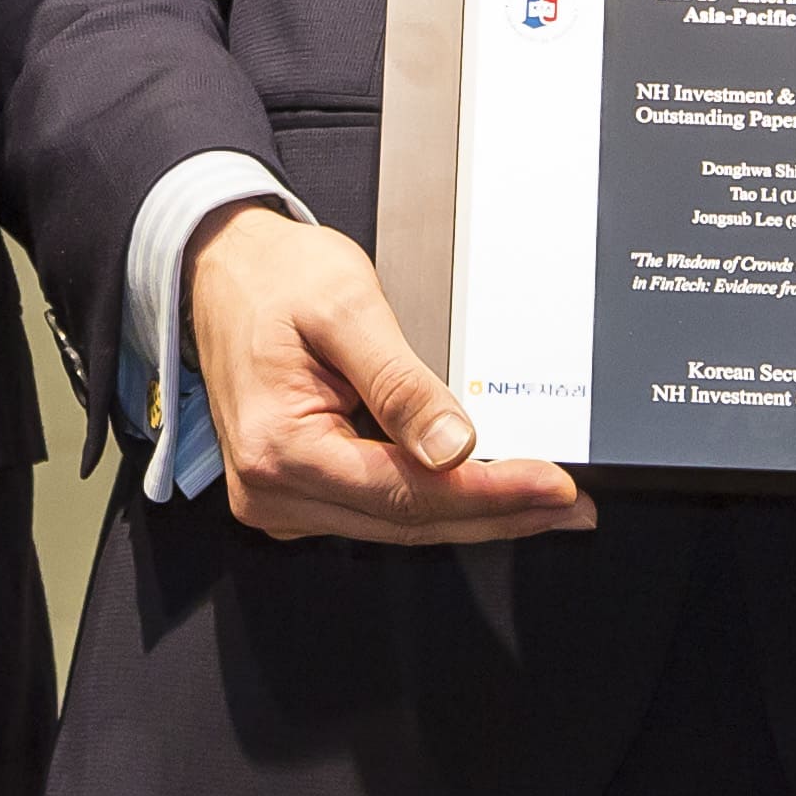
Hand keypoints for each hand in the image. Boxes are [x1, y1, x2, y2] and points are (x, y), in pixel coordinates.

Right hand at [187, 203, 595, 545]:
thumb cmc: (274, 279)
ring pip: (399, 525)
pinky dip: (437, 502)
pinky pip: (379, 510)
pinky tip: (486, 490)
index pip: (408, 492)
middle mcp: (274, 491)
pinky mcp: (297, 493)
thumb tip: (453, 447)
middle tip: (572, 505)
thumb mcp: (345, 309)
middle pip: (409, 522)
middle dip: (498, 514)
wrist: (223, 269)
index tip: (554, 486)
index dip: (491, 493)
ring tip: (544, 501)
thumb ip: (400, 382)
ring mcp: (283, 500)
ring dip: (474, 514)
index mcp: (279, 448)